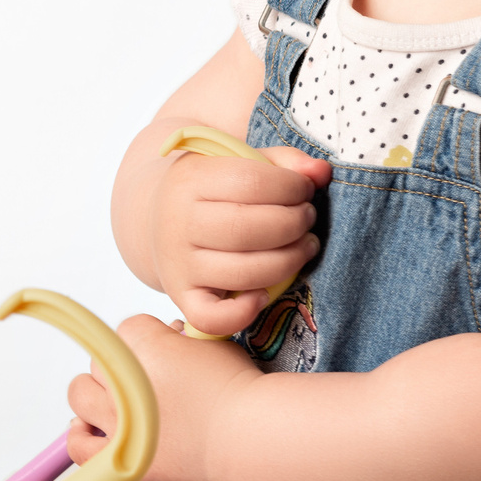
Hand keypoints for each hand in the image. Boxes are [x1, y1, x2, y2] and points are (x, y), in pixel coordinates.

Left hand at [65, 313, 261, 480]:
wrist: (250, 435)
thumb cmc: (237, 388)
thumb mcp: (211, 341)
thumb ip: (180, 337)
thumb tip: (167, 338)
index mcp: (142, 340)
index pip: (128, 330)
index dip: (150, 341)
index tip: (170, 354)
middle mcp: (122, 376)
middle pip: (103, 362)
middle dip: (126, 367)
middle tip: (155, 382)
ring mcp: (118, 418)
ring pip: (81, 394)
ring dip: (98, 395)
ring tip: (122, 403)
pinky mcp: (121, 455)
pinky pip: (78, 445)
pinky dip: (80, 436)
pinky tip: (91, 430)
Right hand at [149, 146, 327, 336]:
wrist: (159, 218)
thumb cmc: (212, 189)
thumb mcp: (240, 162)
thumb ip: (284, 162)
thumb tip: (321, 172)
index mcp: (192, 179)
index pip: (251, 182)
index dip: (291, 188)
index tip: (305, 191)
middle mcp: (179, 222)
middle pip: (247, 229)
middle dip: (293, 224)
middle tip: (307, 219)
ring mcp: (179, 264)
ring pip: (243, 273)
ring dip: (288, 262)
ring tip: (304, 247)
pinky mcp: (182, 297)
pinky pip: (211, 318)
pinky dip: (243, 313)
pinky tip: (264, 294)